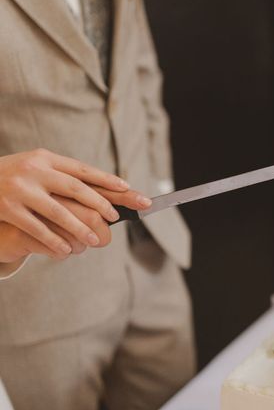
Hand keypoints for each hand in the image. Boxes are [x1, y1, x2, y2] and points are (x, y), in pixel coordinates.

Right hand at [0, 149, 145, 258]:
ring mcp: (20, 189)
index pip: (82, 170)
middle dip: (100, 203)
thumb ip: (63, 176)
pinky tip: (66, 251)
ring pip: (58, 212)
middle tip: (115, 217)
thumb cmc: (14, 177)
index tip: (127, 188)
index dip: (106, 179)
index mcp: (45, 158)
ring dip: (79, 228)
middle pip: (76, 189)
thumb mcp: (36, 167)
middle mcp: (34, 170)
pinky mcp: (7, 208)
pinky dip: (54, 241)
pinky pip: (36, 228)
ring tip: (95, 241)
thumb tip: (104, 191)